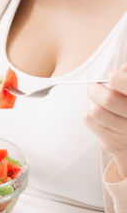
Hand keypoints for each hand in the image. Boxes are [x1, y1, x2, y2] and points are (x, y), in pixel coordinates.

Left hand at [84, 63, 126, 179]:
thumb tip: (121, 69)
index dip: (118, 78)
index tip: (112, 75)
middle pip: (108, 100)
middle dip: (96, 89)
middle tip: (94, 87)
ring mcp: (126, 134)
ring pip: (95, 112)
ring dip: (90, 102)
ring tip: (94, 100)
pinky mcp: (113, 143)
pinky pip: (90, 121)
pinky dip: (89, 114)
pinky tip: (98, 113)